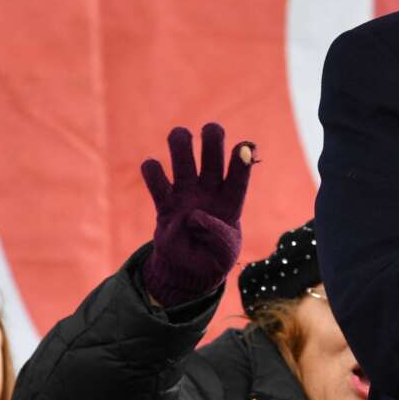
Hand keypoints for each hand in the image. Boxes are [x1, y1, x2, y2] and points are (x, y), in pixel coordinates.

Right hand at [140, 124, 254, 306]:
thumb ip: (217, 236)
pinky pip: (156, 182)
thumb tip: (194, 215)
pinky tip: (152, 167)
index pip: (238, 178)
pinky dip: (152, 171)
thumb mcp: (224, 254)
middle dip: (212, 141)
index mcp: (230, 202)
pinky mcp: (165, 204)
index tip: (246, 146)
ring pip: (182, 162)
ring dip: (181, 145)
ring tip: (179, 134)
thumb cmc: (214, 257)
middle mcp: (208, 191)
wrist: (188, 269)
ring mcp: (185, 194)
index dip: (242, 162)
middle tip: (210, 129)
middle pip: (211, 158)